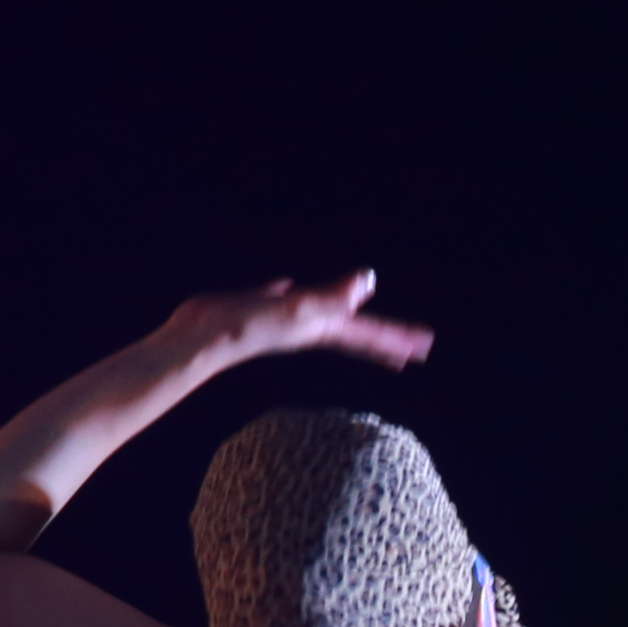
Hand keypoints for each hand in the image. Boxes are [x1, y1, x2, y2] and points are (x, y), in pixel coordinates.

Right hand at [172, 271, 435, 374]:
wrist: (201, 338)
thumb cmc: (250, 326)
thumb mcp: (300, 308)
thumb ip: (336, 296)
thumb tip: (369, 280)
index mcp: (321, 328)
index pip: (368, 334)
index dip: (397, 338)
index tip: (426, 345)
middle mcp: (307, 326)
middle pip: (354, 331)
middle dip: (383, 338)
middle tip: (413, 346)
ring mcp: (285, 316)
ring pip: (323, 312)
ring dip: (344, 311)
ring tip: (356, 307)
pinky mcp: (260, 303)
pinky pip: (285, 295)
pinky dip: (293, 290)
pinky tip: (287, 282)